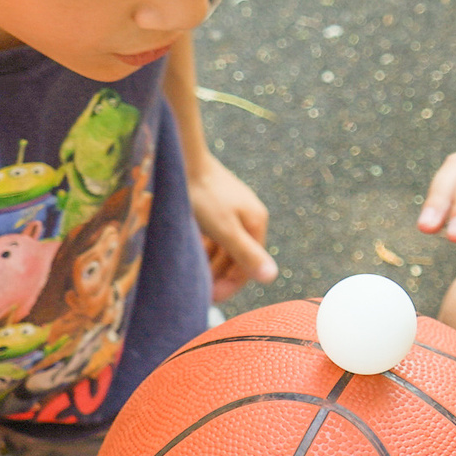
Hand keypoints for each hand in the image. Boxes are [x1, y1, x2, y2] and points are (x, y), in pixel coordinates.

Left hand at [190, 154, 275, 301]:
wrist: (183, 158)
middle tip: (197, 289)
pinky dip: (202, 246)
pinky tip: (188, 251)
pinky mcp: (214, 204)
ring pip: (222, 247)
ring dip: (209, 263)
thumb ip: (246, 255)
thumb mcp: (225, 229)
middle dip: (218, 275)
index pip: (248, 266)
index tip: (209, 297)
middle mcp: (247, 216)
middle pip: (235, 257)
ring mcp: (231, 210)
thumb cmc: (203, 194)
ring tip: (190, 272)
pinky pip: (212, 234)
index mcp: (255, 222)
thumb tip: (272, 277)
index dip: (230, 285)